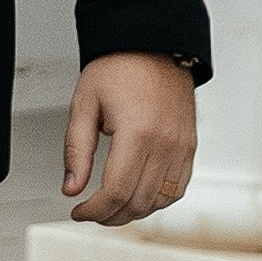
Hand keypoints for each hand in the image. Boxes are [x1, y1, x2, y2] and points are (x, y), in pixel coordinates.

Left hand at [64, 54, 196, 227]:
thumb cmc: (119, 68)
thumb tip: (72, 187)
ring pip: (160, 200)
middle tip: (91, 211)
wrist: (152, 45)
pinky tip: (138, 195)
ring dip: (134, 211)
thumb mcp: (84, 105)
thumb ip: (76, 151)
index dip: (94, 210)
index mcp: (137, 133)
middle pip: (138, 201)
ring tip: (112, 207)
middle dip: (110, 215)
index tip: (80, 211)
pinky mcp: (190, 146)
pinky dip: (157, 200)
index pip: (116, 191)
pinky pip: (178, 188)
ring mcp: (181, 147)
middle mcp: (165, 144)